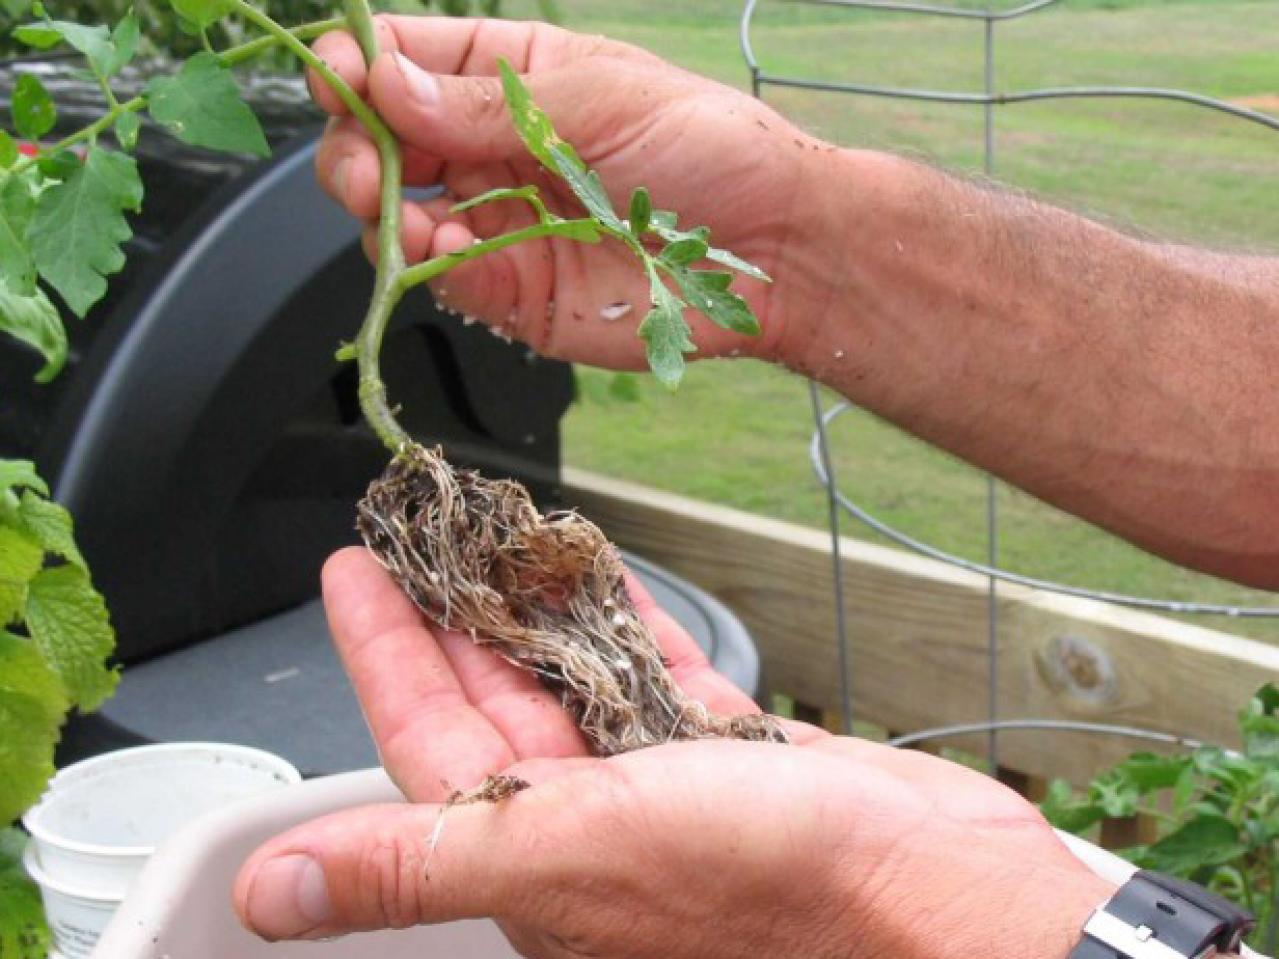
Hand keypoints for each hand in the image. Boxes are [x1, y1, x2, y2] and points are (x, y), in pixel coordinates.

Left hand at [233, 548, 1112, 957]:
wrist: (935, 901)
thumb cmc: (770, 890)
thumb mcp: (567, 858)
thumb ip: (418, 864)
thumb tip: (271, 894)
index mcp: (532, 855)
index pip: (424, 739)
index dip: (382, 652)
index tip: (353, 571)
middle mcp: (589, 826)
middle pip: (494, 697)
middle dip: (451, 612)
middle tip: (420, 532)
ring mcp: (663, 789)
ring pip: (574, 677)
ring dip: (536, 607)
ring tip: (499, 533)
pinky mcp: (733, 759)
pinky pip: (656, 674)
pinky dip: (626, 621)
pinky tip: (604, 576)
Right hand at [308, 17, 837, 369]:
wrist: (773, 251)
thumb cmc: (709, 149)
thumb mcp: (599, 101)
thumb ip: (487, 104)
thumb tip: (383, 81)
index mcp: (516, 80)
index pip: (410, 62)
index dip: (361, 66)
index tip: (335, 78)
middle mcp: (496, 151)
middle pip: (386, 140)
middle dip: (356, 146)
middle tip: (367, 164)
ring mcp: (500, 222)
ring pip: (398, 215)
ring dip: (378, 210)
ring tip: (397, 206)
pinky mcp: (515, 291)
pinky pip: (443, 278)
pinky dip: (424, 265)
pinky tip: (440, 249)